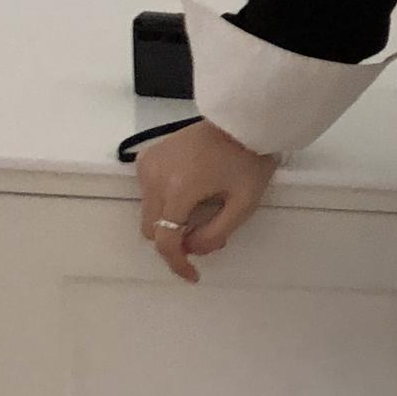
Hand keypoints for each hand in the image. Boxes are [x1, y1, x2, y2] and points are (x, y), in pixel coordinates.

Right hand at [134, 119, 279, 281]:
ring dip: (170, 221)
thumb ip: (215, 234)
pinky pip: (147, 191)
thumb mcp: (243, 204)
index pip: (165, 239)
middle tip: (206, 238)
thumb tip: (192, 250)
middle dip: (175, 242)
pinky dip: (163, 201)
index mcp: (178, 189)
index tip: (192, 275)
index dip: (177, 263)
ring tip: (202, 212)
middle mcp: (155, 177)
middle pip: (152, 229)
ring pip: (148, 212)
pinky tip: (189, 194)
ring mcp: (148, 164)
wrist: (241, 120)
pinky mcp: (148, 156)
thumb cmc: (249, 159)